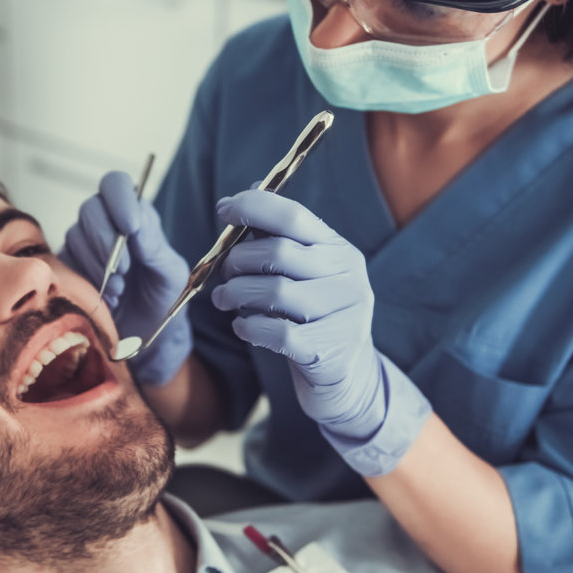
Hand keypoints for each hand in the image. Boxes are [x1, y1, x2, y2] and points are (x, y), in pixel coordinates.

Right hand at [60, 171, 190, 385]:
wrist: (146, 334)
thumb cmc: (162, 297)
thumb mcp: (170, 272)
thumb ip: (154, 245)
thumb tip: (134, 224)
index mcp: (135, 214)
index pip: (117, 185)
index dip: (120, 199)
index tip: (131, 227)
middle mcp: (105, 223)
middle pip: (91, 208)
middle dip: (108, 239)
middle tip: (125, 270)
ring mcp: (83, 245)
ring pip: (75, 234)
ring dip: (99, 264)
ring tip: (120, 289)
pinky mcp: (66, 268)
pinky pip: (64, 262)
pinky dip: (86, 280)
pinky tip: (106, 296)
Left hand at [210, 190, 430, 475]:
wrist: (349, 380)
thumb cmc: (316, 318)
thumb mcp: (308, 275)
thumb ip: (281, 238)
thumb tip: (248, 192)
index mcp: (340, 251)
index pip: (294, 216)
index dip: (253, 207)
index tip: (223, 209)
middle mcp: (348, 278)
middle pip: (279, 253)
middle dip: (238, 260)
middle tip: (224, 273)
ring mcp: (343, 315)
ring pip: (275, 291)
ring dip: (237, 294)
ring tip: (225, 300)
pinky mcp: (328, 350)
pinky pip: (277, 331)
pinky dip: (249, 327)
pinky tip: (243, 327)